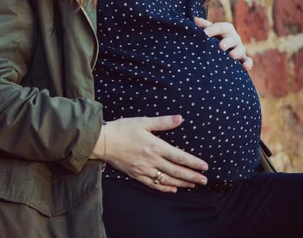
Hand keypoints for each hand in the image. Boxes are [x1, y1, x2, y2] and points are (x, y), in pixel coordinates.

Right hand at [91, 115, 208, 192]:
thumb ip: (163, 122)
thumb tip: (180, 118)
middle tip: (204, 180)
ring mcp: (144, 169)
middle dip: (192, 176)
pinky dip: (165, 188)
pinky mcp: (136, 175)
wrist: (103, 142)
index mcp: (155, 146)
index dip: (193, 162)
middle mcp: (152, 160)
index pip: (179, 156)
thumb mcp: (143, 121)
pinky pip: (153, 185)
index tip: (204, 166)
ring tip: (193, 185)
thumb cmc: (123, 128)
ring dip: (182, 183)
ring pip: (167, 180)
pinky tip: (173, 189)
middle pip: (176, 171)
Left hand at [194, 17, 252, 70]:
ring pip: (241, 49)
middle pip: (232, 38)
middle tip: (221, 46)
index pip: (220, 27)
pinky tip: (245, 67)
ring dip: (237, 52)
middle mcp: (234, 38)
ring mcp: (239, 48)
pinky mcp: (243, 59)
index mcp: (226, 29)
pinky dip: (248, 63)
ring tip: (231, 55)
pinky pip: (247, 61)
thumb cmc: (213, 37)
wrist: (220, 48)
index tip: (205, 33)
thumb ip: (203, 26)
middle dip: (227, 42)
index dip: (212, 29)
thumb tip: (195, 19)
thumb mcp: (208, 31)